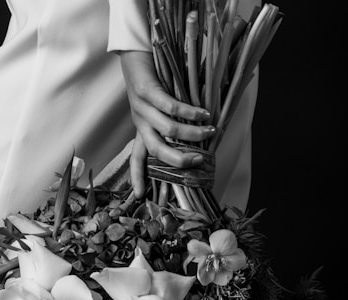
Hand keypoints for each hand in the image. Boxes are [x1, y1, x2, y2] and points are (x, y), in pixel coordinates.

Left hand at [119, 51, 214, 197]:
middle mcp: (140, 122)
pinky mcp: (146, 90)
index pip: (137, 159)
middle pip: (156, 150)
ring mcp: (141, 107)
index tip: (142, 197)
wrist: (136, 54)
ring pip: (168, 129)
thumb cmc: (153, 84)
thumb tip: (197, 144)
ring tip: (210, 132)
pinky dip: (190, 113)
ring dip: (192, 134)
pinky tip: (203, 114)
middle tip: (198, 162)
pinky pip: (170, 106)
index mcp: (141, 130)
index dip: (138, 178)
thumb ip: (172, 126)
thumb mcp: (158, 111)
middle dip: (178, 160)